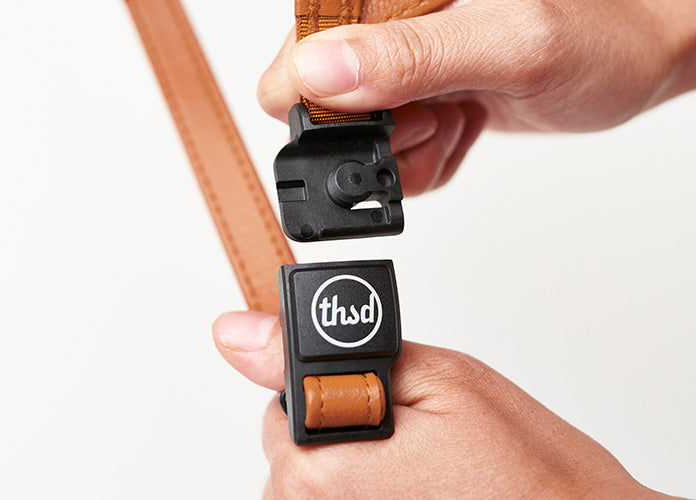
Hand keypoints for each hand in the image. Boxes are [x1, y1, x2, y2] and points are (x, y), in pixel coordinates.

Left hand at [212, 311, 674, 498]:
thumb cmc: (527, 471)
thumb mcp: (435, 379)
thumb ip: (326, 350)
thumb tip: (238, 331)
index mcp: (321, 471)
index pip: (279, 405)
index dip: (340, 388)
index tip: (381, 397)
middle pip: (297, 446)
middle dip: (349, 427)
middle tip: (417, 435)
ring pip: (321, 479)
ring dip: (362, 465)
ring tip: (426, 468)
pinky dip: (370, 487)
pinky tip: (418, 488)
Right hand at [258, 0, 695, 195]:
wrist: (632, 57)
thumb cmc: (599, 37)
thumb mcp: (510, 45)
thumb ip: (412, 57)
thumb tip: (318, 73)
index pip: (299, 58)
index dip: (334, 107)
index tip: (396, 114)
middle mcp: (385, 24)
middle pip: (325, 113)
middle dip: (386, 135)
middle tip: (439, 115)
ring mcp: (398, 66)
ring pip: (360, 146)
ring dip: (414, 150)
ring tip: (461, 117)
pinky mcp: (415, 96)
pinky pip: (394, 155)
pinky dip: (429, 159)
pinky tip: (463, 126)